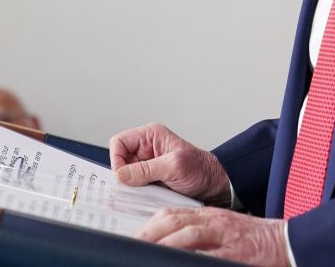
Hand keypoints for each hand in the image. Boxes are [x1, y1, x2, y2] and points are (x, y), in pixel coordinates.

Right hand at [109, 123, 231, 205]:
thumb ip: (147, 169)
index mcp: (150, 136)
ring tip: (147, 192)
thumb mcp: (174, 166)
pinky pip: (136, 187)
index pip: (118, 143)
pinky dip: (139, 194)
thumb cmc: (202, 170)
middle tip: (135, 187)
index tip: (124, 176)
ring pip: (126, 176)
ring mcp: (148, 166)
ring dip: (133, 187)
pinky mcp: (151, 180)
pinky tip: (149, 197)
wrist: (218, 186)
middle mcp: (146, 150)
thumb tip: (122, 174)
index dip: (117, 159)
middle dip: (125, 176)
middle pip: (120, 161)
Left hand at [138, 207, 287, 265]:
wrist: (289, 241)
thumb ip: (200, 233)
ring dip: (166, 244)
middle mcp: (214, 222)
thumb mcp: (224, 228)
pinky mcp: (237, 252)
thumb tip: (171, 244)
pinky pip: (210, 256)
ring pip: (189, 235)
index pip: (172, 214)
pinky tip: (179, 263)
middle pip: (174, 221)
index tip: (135, 238)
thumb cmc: (255, 239)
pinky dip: (193, 259)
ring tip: (149, 255)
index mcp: (209, 215)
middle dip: (150, 234)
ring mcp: (226, 236)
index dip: (150, 226)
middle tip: (133, 247)